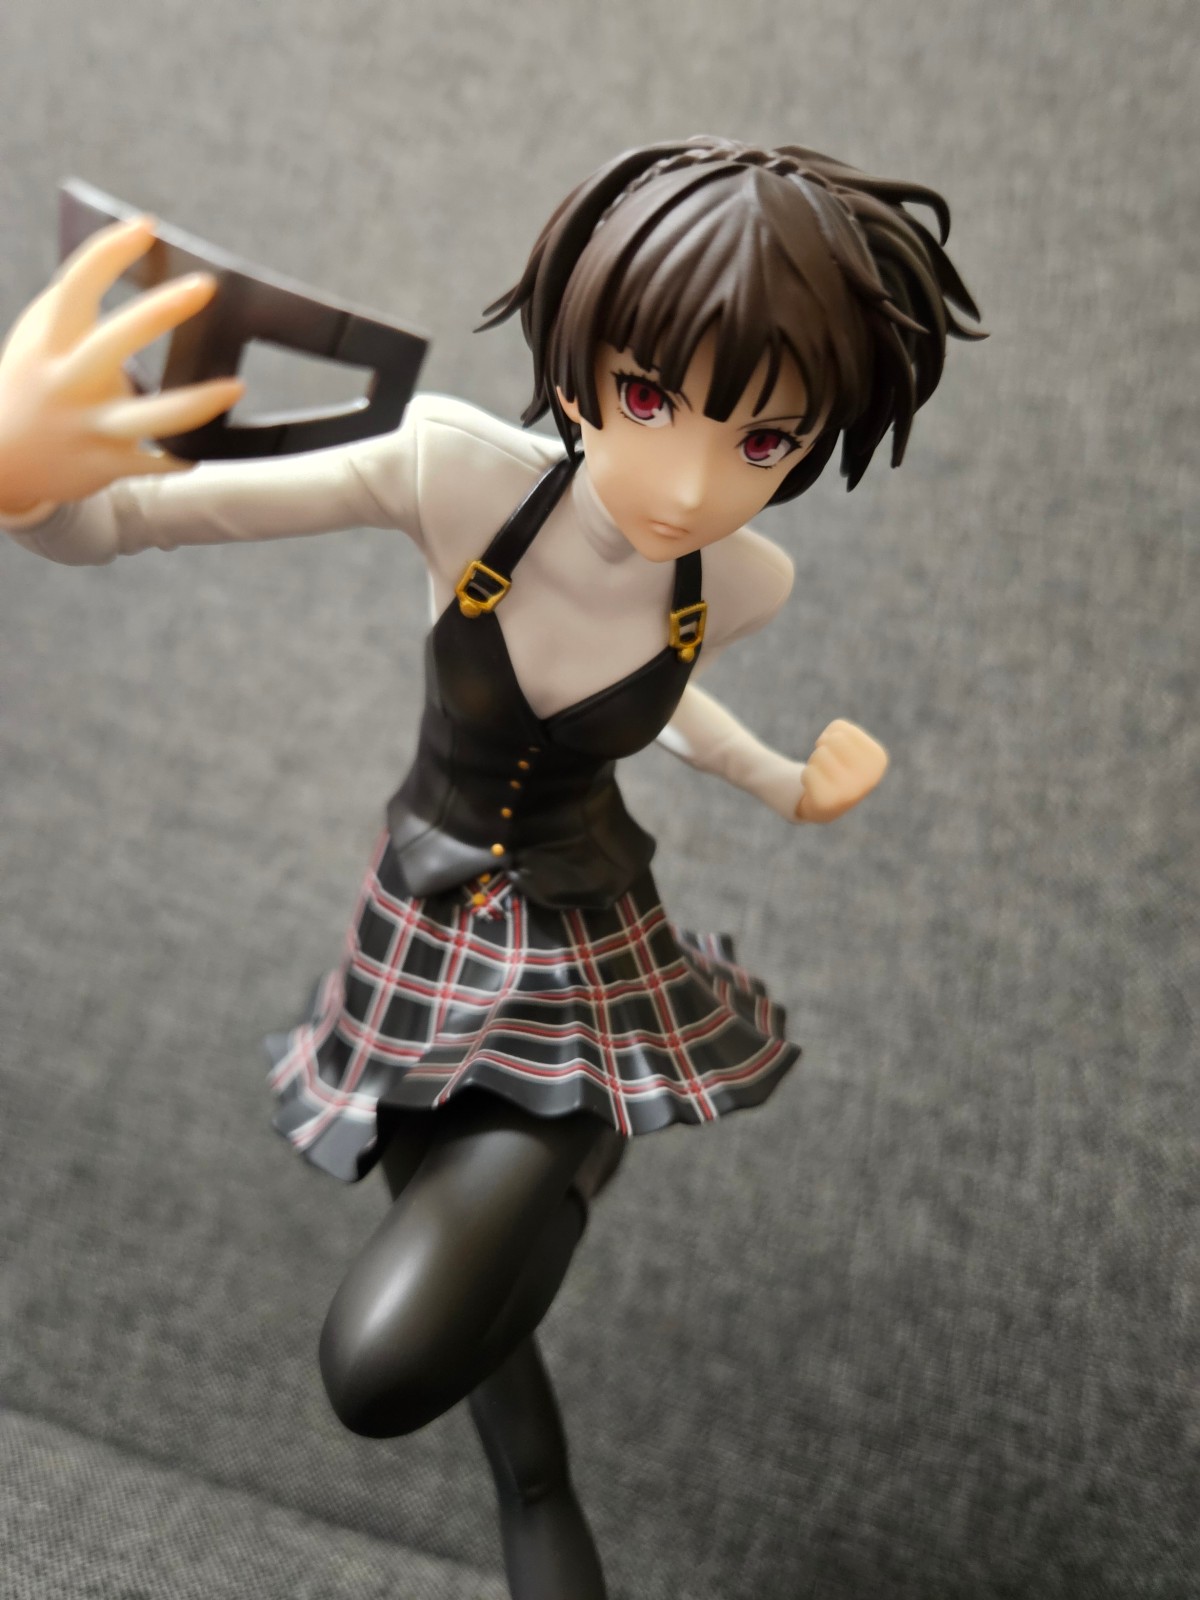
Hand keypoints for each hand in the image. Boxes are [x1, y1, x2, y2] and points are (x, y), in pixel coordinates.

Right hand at [0, 216, 243, 518]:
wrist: (3, 460)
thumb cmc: (35, 382)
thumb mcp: (38, 338)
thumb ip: (74, 305)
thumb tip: (132, 262)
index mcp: (48, 342)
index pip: (76, 286)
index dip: (109, 252)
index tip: (146, 227)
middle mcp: (67, 382)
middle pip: (115, 342)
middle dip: (160, 311)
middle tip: (205, 286)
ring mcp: (88, 426)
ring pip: (149, 417)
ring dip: (196, 404)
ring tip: (236, 386)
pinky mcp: (106, 464)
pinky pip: (155, 463)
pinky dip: (180, 456)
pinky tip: (200, 449)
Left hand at [795, 718, 888, 822]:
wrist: (830, 805)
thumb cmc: (839, 765)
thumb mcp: (847, 741)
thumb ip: (838, 732)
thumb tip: (822, 746)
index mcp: (878, 758)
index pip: (840, 728)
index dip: (830, 736)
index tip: (837, 752)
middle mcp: (869, 775)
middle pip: (832, 740)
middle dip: (824, 748)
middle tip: (829, 764)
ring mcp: (849, 790)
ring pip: (819, 755)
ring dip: (815, 763)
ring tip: (824, 776)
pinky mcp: (828, 801)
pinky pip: (807, 772)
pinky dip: (807, 777)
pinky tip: (818, 788)